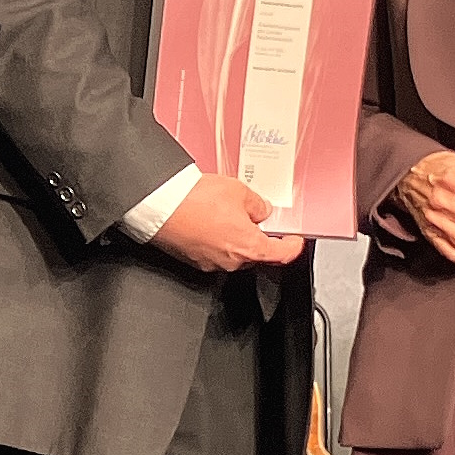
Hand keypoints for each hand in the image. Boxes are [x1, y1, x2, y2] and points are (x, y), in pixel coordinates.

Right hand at [148, 172, 306, 272]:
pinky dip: (217, 239)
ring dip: (236, 236)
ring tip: (227, 212)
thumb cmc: (195, 201)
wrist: (159, 207)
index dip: (293, 245)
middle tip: (256, 215)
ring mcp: (213, 263)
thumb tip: (262, 211)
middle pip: (258, 253)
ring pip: (235, 252)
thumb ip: (258, 204)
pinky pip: (215, 251)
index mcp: (250, 247)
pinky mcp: (195, 260)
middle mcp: (233, 261)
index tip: (295, 239)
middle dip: (260, 235)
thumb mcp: (239, 191)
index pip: (283, 254)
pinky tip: (210, 220)